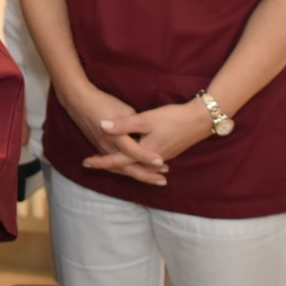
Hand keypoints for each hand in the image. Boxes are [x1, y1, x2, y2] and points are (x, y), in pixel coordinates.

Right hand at [59, 83, 167, 184]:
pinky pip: (114, 164)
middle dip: (146, 175)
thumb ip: (136, 125)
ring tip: (153, 179)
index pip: (135, 152)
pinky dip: (126, 170)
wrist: (79, 101)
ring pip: (121, 168)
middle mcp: (109, 147)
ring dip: (138, 174)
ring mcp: (103, 149)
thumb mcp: (124, 109)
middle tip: (162, 181)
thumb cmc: (103, 103)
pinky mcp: (100, 148)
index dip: (148, 158)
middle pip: (129, 167)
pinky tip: (134, 171)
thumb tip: (146, 135)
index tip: (162, 163)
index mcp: (116, 137)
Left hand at [89, 101, 209, 172]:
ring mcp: (161, 158)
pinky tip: (133, 160)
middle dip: (109, 166)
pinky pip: (146, 164)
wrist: (200, 120)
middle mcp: (152, 160)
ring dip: (122, 166)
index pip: (117, 161)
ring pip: (136, 166)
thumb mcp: (145, 119)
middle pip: (126, 167)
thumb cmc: (172, 118)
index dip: (100, 161)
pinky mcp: (167, 153)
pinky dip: (135, 163)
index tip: (85, 162)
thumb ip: (123, 124)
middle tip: (91, 164)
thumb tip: (101, 125)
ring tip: (108, 164)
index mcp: (144, 153)